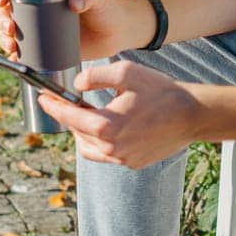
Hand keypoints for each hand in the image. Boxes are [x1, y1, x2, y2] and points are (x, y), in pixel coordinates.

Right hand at [0, 0, 153, 61]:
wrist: (118, 33)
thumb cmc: (107, 9)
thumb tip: (74, 2)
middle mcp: (39, 11)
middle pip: (8, 13)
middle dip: (1, 20)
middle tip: (10, 27)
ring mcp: (42, 31)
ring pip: (12, 33)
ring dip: (4, 39)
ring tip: (11, 45)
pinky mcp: (47, 49)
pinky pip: (25, 53)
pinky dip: (16, 57)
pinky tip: (13, 60)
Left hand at [39, 58, 204, 167]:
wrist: (192, 115)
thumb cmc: (162, 92)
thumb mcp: (127, 72)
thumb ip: (96, 75)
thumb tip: (77, 84)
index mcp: (107, 126)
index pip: (68, 117)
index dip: (52, 106)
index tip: (43, 98)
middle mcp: (112, 148)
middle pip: (77, 133)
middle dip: (70, 117)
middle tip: (68, 101)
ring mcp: (122, 159)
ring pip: (89, 148)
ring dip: (84, 132)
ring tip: (89, 115)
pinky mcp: (133, 163)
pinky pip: (107, 155)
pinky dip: (101, 142)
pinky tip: (109, 128)